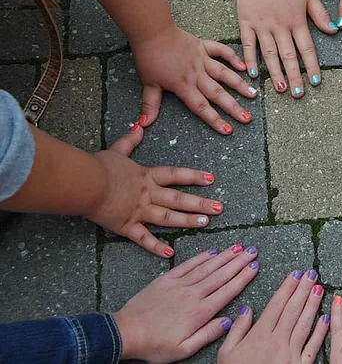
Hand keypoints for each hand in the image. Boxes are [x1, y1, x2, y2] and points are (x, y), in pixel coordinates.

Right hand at [87, 123, 222, 257]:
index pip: (175, 175)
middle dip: (201, 203)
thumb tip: (139, 124)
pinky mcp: (126, 226)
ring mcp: (139, 211)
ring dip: (188, 221)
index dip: (194, 176)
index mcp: (146, 176)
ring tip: (206, 223)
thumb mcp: (117, 150)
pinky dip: (156, 247)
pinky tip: (171, 254)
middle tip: (220, 208)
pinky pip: (143, 239)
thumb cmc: (98, 166)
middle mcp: (148, 194)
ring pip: (168, 218)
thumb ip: (130, 140)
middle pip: (179, 199)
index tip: (211, 179)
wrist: (84, 183)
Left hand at [114, 245, 259, 362]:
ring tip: (238, 247)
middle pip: (221, 275)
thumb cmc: (155, 345)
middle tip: (252, 250)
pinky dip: (201, 257)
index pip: (227, 291)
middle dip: (239, 261)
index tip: (255, 266)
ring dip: (224, 256)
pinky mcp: (166, 280)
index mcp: (199, 312)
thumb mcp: (184, 349)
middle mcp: (192, 294)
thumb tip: (229, 321)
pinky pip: (188, 265)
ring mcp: (179, 285)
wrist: (126, 332)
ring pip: (207, 267)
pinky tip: (212, 251)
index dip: (243, 277)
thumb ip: (208, 334)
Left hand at [131, 25, 256, 134]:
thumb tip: (143, 124)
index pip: (201, 107)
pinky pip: (221, 51)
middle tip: (247, 118)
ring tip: (253, 94)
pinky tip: (244, 67)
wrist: (152, 31)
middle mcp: (197, 75)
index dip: (215, 120)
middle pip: (217, 94)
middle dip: (233, 107)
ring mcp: (202, 60)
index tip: (228, 130)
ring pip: (224, 74)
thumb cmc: (149, 57)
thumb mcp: (148, 83)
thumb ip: (150, 105)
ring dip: (239, 85)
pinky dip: (233, 57)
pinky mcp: (203, 47)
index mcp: (184, 85)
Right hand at [218, 270, 327, 363]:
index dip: (287, 288)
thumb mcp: (226, 353)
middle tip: (312, 273)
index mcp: (259, 335)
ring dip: (313, 305)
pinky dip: (320, 331)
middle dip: (303, 289)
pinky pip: (313, 346)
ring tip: (319, 288)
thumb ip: (237, 330)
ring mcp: (291, 354)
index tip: (295, 274)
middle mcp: (277, 341)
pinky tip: (326, 318)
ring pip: (305, 324)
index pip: (276, 305)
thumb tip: (246, 309)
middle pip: (293, 310)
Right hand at [236, 0, 335, 97]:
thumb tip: (335, 30)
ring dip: (275, 73)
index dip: (311, 66)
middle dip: (294, 76)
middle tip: (298, 93)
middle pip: (288, 56)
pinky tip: (253, 74)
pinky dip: (250, 60)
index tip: (315, 82)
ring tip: (281, 88)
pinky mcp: (246, 24)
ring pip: (270, 54)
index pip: (306, 49)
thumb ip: (321, 15)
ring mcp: (262, 26)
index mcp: (296, 21)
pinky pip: (248, 45)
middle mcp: (279, 27)